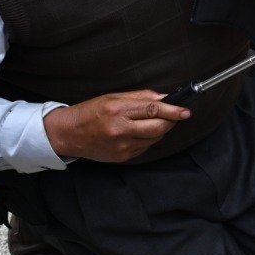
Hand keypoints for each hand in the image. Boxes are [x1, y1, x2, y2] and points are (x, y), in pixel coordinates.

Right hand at [44, 90, 191, 161]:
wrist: (68, 134)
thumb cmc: (91, 112)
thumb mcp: (113, 97)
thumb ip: (141, 97)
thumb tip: (165, 98)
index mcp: (117, 110)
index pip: (153, 109)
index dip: (173, 110)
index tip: (186, 111)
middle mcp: (120, 129)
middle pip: (158, 127)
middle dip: (170, 121)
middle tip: (173, 116)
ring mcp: (121, 146)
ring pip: (154, 139)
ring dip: (159, 130)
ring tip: (149, 122)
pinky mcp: (122, 157)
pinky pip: (145, 147)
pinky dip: (148, 139)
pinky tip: (137, 133)